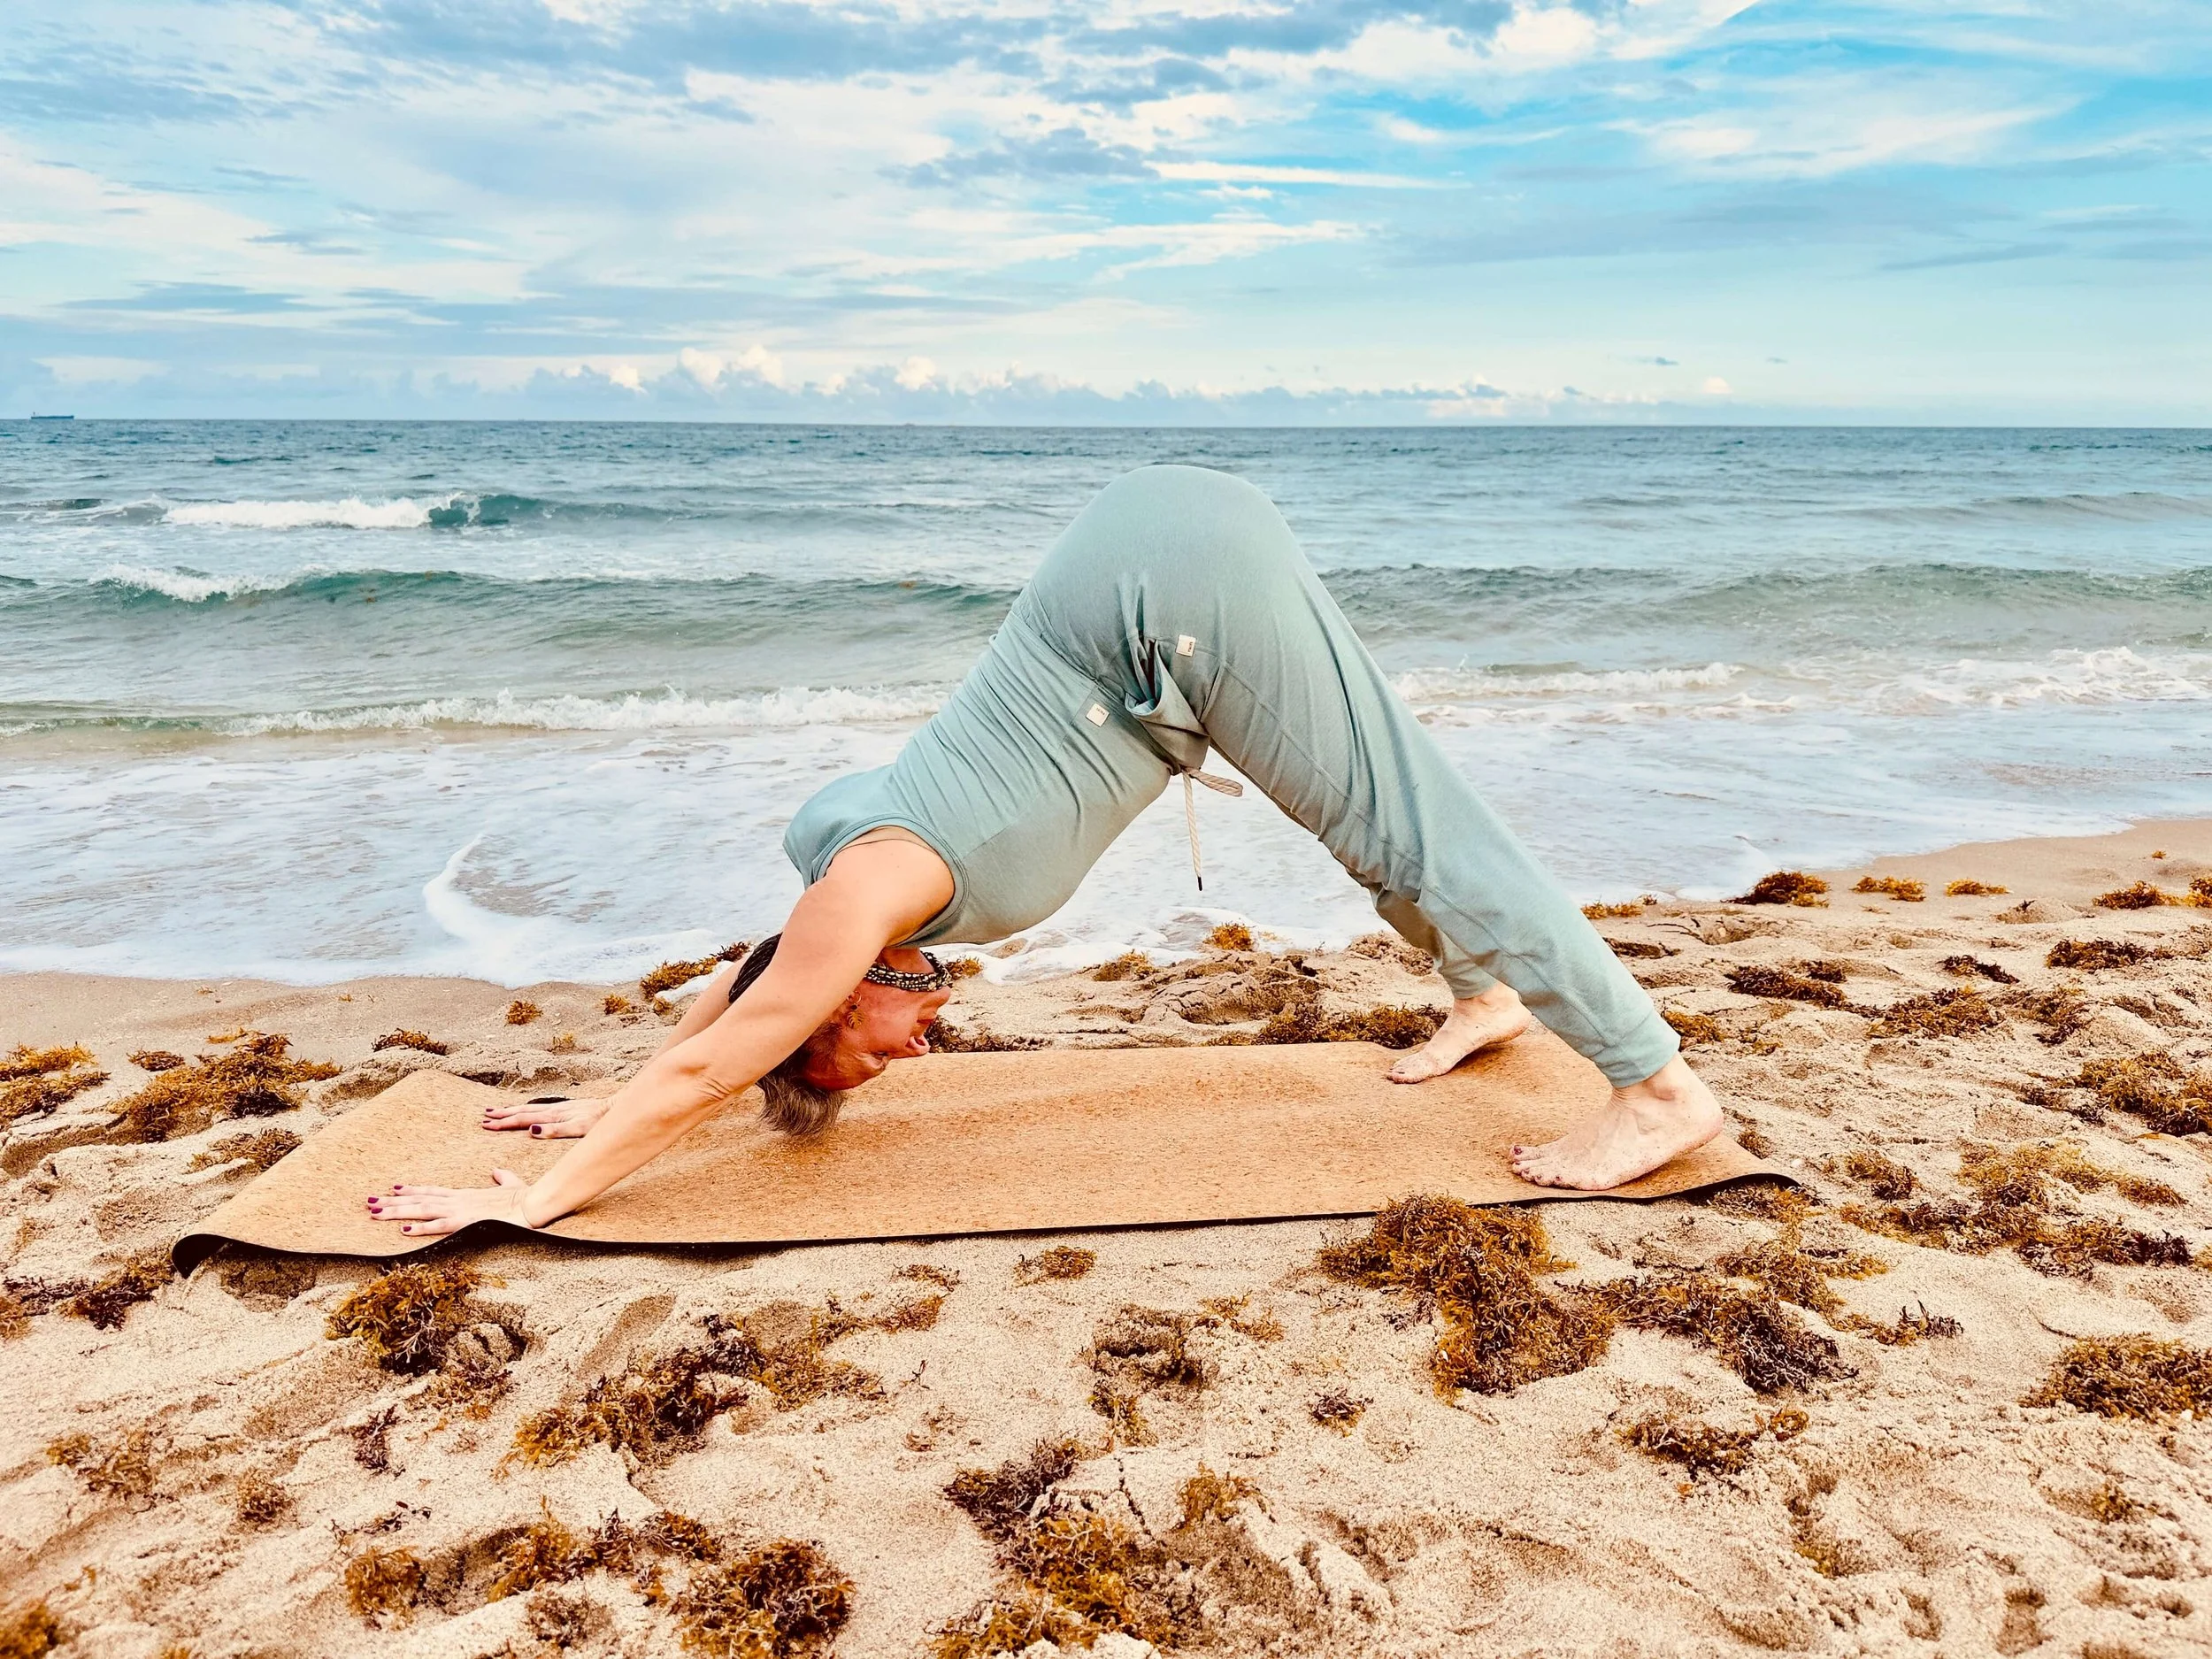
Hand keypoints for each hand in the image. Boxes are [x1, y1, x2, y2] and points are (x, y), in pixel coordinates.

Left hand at [366, 1168, 533, 1237]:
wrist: (533, 1202)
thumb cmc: (526, 1195)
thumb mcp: (511, 1184)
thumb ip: (502, 1177)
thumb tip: (498, 1170)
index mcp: (467, 1194)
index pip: (433, 1191)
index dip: (413, 1191)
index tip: (394, 1189)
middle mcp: (458, 1200)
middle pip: (419, 1199)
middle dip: (393, 1202)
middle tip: (369, 1202)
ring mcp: (460, 1210)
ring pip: (421, 1210)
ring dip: (396, 1212)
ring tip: (374, 1212)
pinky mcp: (466, 1222)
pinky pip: (438, 1226)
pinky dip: (420, 1227)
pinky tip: (403, 1229)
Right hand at [481, 1095, 608, 1138]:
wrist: (614, 1107)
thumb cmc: (598, 1121)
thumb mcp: (578, 1129)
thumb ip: (556, 1130)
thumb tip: (531, 1130)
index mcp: (553, 1116)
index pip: (522, 1119)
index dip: (504, 1123)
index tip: (486, 1124)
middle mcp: (553, 1110)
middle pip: (522, 1112)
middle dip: (502, 1115)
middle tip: (484, 1117)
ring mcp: (559, 1108)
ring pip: (529, 1108)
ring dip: (511, 1110)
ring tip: (496, 1110)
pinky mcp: (565, 1108)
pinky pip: (539, 1108)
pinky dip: (526, 1109)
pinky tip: (525, 1111)